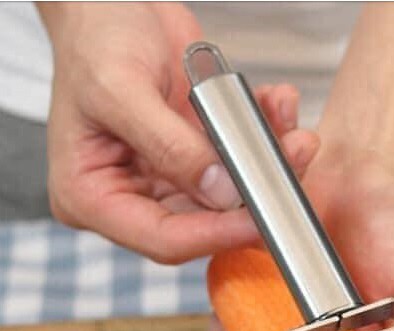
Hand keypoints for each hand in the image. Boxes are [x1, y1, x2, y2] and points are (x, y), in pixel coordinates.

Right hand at [39, 2, 318, 262]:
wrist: (113, 6)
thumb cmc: (97, 39)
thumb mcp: (120, 87)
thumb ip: (171, 146)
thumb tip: (222, 192)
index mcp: (92, 196)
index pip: (163, 240)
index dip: (216, 235)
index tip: (260, 216)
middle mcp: (133, 198)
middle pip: (204, 225)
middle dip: (254, 198)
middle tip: (291, 166)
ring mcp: (168, 180)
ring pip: (231, 198)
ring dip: (269, 168)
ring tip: (297, 139)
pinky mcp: (197, 160)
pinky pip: (239, 164)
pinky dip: (266, 140)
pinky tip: (277, 108)